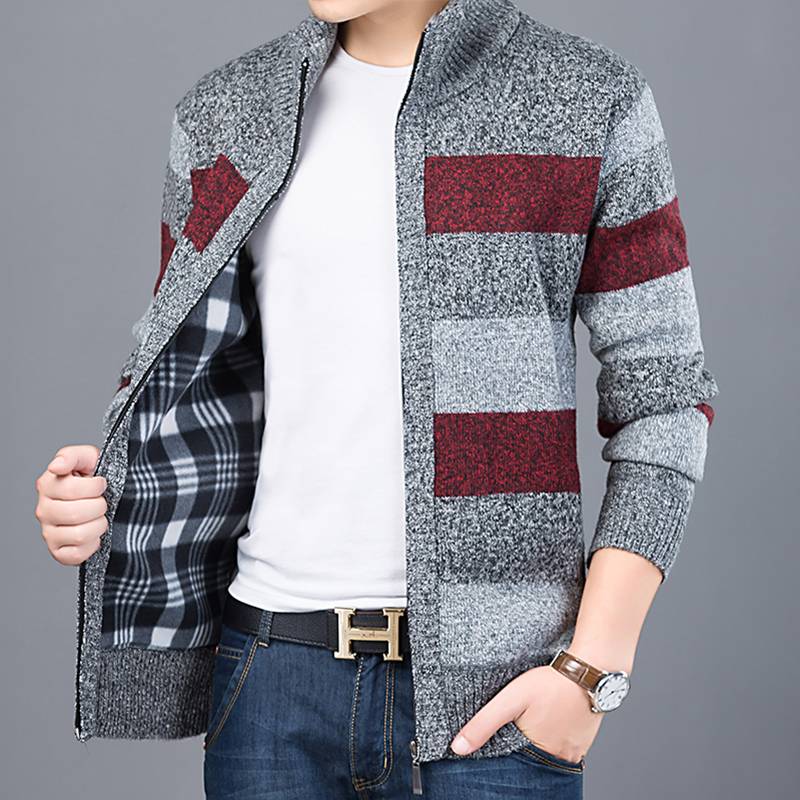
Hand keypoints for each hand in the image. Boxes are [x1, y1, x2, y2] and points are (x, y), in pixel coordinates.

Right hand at [35, 445, 107, 565]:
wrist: (104, 498)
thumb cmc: (94, 477)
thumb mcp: (87, 458)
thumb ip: (72, 456)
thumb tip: (56, 466)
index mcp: (47, 485)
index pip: (71, 489)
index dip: (95, 487)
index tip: (101, 484)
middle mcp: (44, 510)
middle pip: (76, 514)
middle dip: (99, 506)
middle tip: (101, 502)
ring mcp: (49, 533)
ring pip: (79, 535)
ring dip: (99, 525)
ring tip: (99, 517)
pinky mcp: (58, 552)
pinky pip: (77, 555)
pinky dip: (92, 545)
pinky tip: (94, 534)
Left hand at [449, 663, 602, 762]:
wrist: (590, 669)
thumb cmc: (551, 683)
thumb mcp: (511, 700)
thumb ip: (484, 723)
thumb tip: (458, 748)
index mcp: (540, 753)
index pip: (514, 762)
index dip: (504, 749)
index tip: (502, 734)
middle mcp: (560, 758)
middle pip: (532, 758)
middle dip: (522, 744)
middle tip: (521, 720)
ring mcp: (576, 750)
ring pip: (548, 751)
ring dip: (539, 739)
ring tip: (536, 718)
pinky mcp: (585, 739)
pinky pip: (564, 743)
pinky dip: (555, 735)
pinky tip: (550, 717)